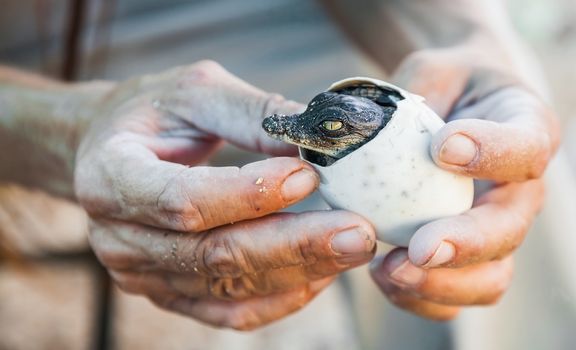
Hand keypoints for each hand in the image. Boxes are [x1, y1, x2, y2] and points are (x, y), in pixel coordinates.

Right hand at [75, 61, 375, 329]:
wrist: (110, 150)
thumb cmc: (151, 114)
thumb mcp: (195, 92)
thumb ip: (254, 114)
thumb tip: (320, 140)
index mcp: (112, 176)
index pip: (183, 200)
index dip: (248, 195)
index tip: (309, 174)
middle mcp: (119, 237)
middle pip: (214, 255)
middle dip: (295, 245)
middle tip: (358, 232)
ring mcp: (143, 274)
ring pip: (230, 286)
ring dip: (299, 270)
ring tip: (352, 246)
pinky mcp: (170, 293)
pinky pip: (230, 311)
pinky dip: (280, 298)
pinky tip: (320, 274)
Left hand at [370, 49, 559, 319]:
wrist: (454, 106)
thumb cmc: (444, 86)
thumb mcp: (431, 72)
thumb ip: (409, 95)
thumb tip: (362, 131)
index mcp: (523, 131)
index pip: (527, 146)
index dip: (492, 152)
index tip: (443, 147)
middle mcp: (517, 188)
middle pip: (510, 229)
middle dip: (465, 244)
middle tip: (418, 248)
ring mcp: (494, 228)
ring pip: (491, 277)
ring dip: (441, 283)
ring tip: (388, 270)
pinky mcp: (467, 255)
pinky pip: (456, 293)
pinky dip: (422, 297)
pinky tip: (382, 275)